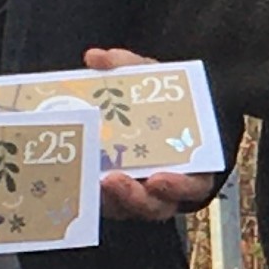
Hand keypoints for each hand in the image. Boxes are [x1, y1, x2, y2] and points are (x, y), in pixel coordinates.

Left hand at [71, 50, 224, 220]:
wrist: (148, 116)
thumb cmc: (161, 102)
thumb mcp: (153, 81)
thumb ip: (130, 66)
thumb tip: (96, 57)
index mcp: (190, 165)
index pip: (192, 186)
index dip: (178, 187)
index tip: (159, 178)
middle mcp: (167, 189)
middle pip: (156, 207)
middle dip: (136, 198)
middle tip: (114, 181)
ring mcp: (140, 197)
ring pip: (129, 211)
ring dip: (112, 200)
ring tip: (94, 182)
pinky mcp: (116, 201)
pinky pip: (107, 207)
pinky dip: (93, 198)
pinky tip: (76, 184)